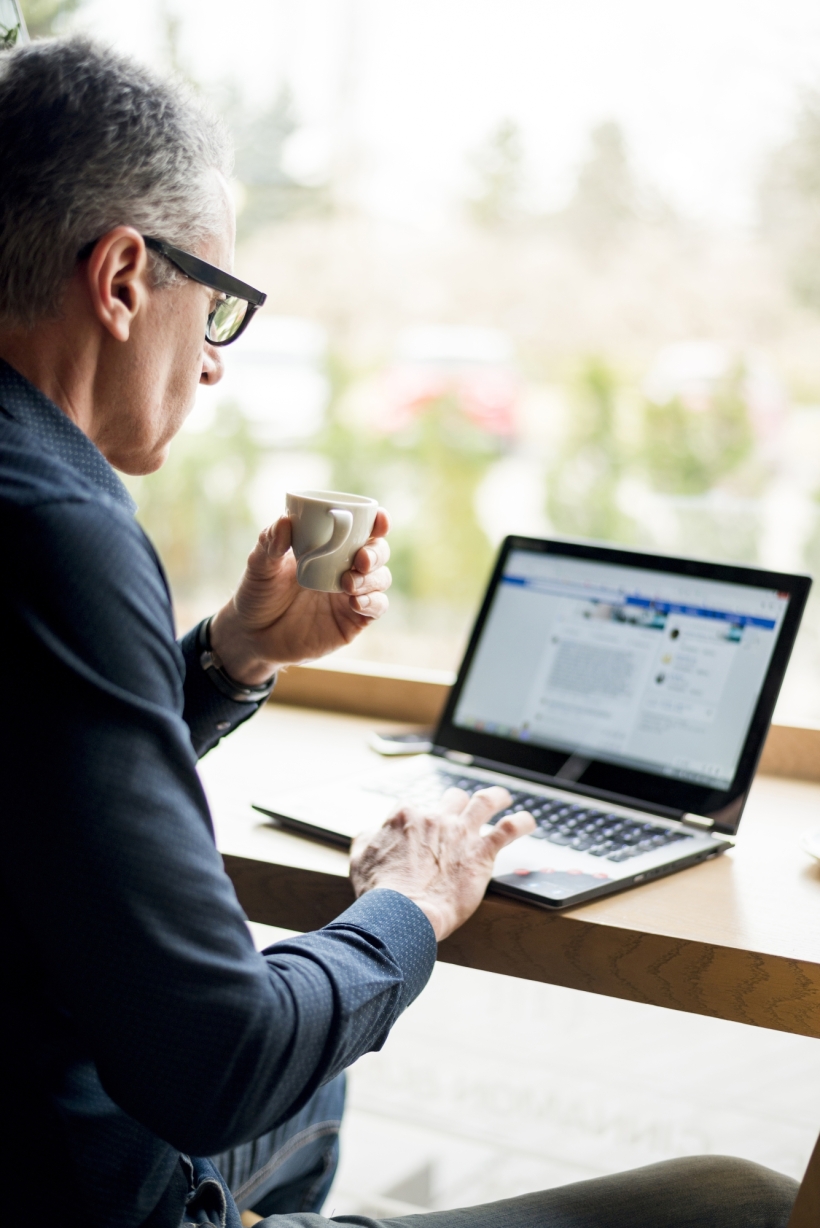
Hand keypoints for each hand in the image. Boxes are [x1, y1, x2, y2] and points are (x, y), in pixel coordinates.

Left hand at [208, 509, 390, 684]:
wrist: (252, 635)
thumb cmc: (257, 593)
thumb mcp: (259, 565)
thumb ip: (270, 542)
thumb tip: (285, 521)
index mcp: (328, 548)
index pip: (362, 529)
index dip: (377, 523)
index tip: (378, 519)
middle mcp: (345, 568)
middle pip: (378, 552)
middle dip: (376, 552)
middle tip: (360, 558)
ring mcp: (350, 595)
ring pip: (381, 579)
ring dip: (372, 578)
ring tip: (348, 583)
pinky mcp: (352, 621)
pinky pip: (376, 608)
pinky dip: (373, 602)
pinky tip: (356, 602)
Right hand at [350, 787, 535, 941]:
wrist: (402, 914)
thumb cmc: (380, 892)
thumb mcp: (360, 859)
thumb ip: (367, 839)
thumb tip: (372, 832)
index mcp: (405, 817)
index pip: (413, 808)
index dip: (417, 821)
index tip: (420, 833)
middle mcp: (434, 818)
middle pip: (451, 799)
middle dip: (456, 804)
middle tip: (461, 812)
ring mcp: (460, 833)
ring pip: (484, 801)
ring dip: (496, 797)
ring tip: (503, 797)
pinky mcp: (481, 853)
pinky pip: (508, 829)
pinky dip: (521, 822)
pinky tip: (528, 822)